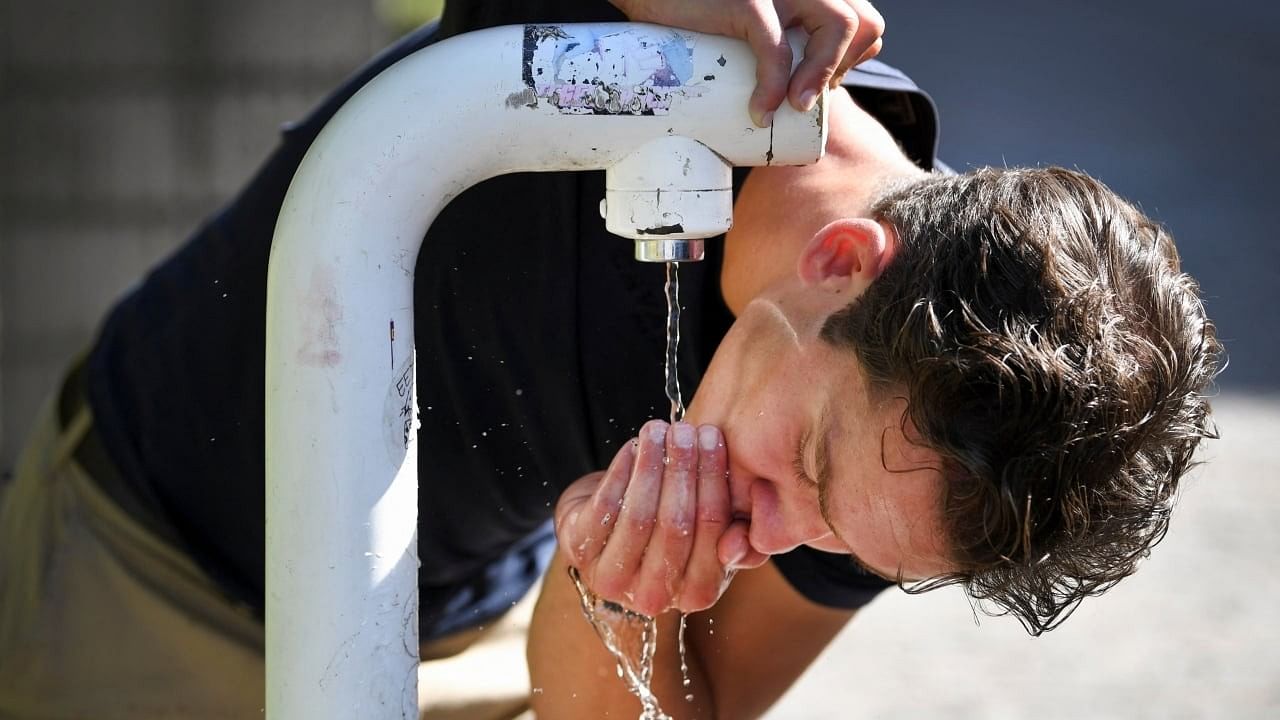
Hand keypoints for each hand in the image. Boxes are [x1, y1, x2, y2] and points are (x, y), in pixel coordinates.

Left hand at [554, 420, 764, 615]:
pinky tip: (633, 447)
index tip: (714, 440)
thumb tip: (742, 537)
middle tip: (687, 431)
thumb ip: (739, 534)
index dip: (714, 483)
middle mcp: (655, 597)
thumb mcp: (712, 534)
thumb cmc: (672, 528)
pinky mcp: (580, 555)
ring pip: (640, 517)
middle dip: (684, 470)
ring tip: (658, 430)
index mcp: (697, 594)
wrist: (611, 528)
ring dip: (652, 467)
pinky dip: (620, 473)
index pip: (712, 534)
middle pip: (676, 525)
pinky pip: (605, 508)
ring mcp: (613, 581)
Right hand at [609, 0, 884, 126]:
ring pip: (838, 27)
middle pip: (863, 23)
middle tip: (805, 99)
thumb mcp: (750, 21)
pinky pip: (777, 50)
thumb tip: (790, 94)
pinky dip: (772, 88)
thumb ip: (779, 37)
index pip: (863, 21)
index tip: (821, 86)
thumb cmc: (696, 10)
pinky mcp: (748, 0)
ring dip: (821, 78)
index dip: (850, 59)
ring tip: (794, 108)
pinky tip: (759, 114)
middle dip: (844, 68)